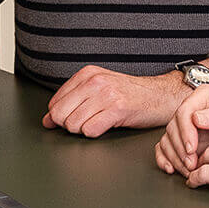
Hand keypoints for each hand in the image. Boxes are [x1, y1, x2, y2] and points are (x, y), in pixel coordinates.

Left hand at [42, 65, 190, 136]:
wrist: (161, 96)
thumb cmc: (130, 95)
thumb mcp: (98, 91)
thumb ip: (71, 102)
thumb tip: (47, 121)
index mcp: (87, 74)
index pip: (54, 103)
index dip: (61, 117)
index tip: (76, 116)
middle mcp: (95, 81)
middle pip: (60, 115)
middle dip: (71, 125)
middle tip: (89, 120)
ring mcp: (107, 94)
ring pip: (73, 125)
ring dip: (84, 130)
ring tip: (101, 121)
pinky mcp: (118, 109)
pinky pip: (90, 130)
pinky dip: (96, 133)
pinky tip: (108, 125)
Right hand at [155, 86, 208, 175]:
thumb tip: (196, 118)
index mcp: (204, 96)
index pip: (185, 111)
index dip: (185, 132)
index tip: (192, 149)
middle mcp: (191, 107)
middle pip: (173, 127)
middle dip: (180, 149)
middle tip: (191, 164)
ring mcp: (185, 123)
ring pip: (168, 139)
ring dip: (175, 157)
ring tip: (188, 170)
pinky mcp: (182, 137)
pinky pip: (166, 146)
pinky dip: (165, 159)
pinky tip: (171, 168)